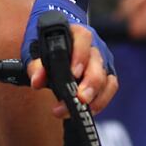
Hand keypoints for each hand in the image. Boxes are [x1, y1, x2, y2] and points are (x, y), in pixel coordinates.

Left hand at [23, 0, 118, 118]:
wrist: (55, 53)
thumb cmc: (48, 52)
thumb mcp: (37, 56)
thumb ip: (36, 67)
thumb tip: (37, 81)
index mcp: (76, 34)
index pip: (83, 38)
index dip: (80, 55)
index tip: (73, 73)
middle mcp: (92, 47)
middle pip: (98, 62)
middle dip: (91, 83)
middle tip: (80, 99)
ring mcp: (101, 62)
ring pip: (106, 78)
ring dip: (96, 97)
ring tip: (80, 110)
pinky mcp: (106, 77)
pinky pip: (110, 88)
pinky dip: (101, 101)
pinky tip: (88, 110)